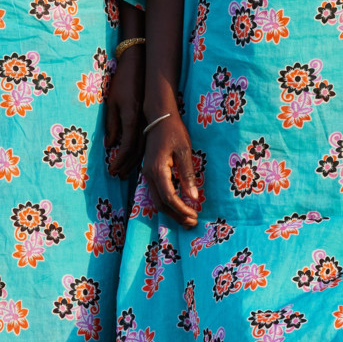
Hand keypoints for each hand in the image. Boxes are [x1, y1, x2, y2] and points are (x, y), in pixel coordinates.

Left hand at [104, 46, 142, 175]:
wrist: (139, 66)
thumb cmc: (122, 83)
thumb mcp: (112, 103)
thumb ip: (112, 124)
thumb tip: (110, 144)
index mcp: (131, 118)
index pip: (126, 147)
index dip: (119, 161)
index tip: (112, 171)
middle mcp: (142, 123)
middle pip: (137, 151)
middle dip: (127, 165)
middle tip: (118, 176)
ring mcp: (148, 121)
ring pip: (144, 147)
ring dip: (134, 161)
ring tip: (125, 172)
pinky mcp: (150, 118)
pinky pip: (146, 140)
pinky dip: (141, 151)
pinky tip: (136, 158)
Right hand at [143, 112, 200, 227]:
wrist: (158, 118)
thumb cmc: (173, 131)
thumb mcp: (184, 151)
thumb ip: (187, 175)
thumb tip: (194, 197)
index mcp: (157, 170)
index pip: (169, 197)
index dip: (182, 209)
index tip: (195, 214)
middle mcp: (149, 175)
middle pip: (161, 204)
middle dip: (176, 216)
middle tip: (192, 223)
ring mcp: (147, 175)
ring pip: (157, 201)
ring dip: (172, 212)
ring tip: (187, 219)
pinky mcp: (149, 173)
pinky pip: (156, 193)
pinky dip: (167, 203)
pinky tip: (179, 206)